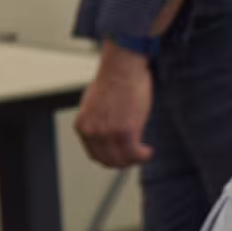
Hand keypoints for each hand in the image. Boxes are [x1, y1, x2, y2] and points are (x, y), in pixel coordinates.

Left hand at [75, 44, 153, 167]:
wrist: (121, 68)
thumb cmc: (112, 79)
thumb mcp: (94, 104)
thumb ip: (97, 121)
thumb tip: (107, 130)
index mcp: (82, 126)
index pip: (95, 155)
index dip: (111, 159)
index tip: (122, 156)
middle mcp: (93, 133)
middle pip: (108, 161)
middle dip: (124, 162)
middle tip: (136, 157)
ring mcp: (108, 134)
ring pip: (122, 160)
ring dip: (135, 160)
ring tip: (144, 154)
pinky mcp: (126, 131)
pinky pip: (135, 153)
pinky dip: (143, 155)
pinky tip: (148, 151)